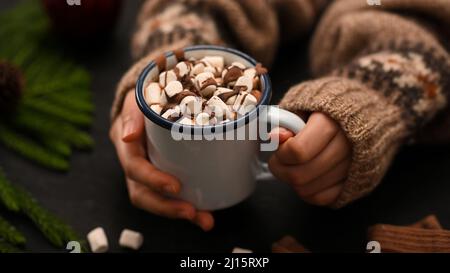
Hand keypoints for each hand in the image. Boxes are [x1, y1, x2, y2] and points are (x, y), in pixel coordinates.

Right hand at [110, 91, 213, 230]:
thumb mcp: (138, 98)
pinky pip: (172, 196)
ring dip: (180, 213)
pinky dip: (189, 207)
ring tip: (205, 220)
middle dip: (167, 208)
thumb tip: (128, 136)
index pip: (135, 169)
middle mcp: (135, 164)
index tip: (176, 187)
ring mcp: (148, 172)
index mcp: (128, 146)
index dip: (153, 180)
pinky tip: (206, 214)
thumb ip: (133, 113)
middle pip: (143, 195)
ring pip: (157, 200)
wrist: (151, 98)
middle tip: (192, 213)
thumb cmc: (145, 97)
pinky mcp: (163, 174)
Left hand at [268, 112, 351, 205]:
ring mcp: (354, 166)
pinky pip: (323, 198)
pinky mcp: (356, 181)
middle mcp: (346, 145)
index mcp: (331, 122)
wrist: (362, 115)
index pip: (298, 150)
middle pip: (300, 175)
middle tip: (280, 162)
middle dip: (282, 171)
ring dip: (293, 181)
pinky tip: (307, 177)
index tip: (279, 150)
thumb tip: (276, 136)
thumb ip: (287, 121)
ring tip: (294, 166)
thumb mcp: (304, 107)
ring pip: (308, 189)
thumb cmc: (327, 111)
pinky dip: (308, 191)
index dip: (281, 154)